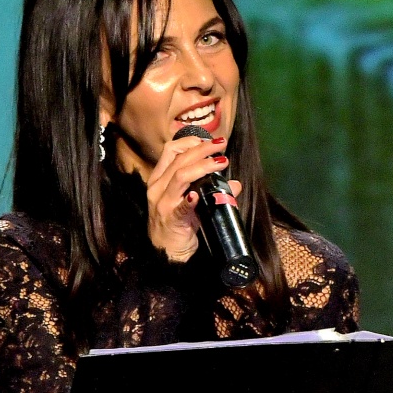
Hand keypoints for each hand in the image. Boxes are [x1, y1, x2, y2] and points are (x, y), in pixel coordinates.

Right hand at [143, 136, 240, 261]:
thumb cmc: (179, 224)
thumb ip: (210, 190)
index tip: (209, 139)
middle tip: (221, 145)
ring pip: (180, 177)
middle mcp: (158, 188)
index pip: (171, 151)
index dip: (190, 141)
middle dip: (202, 149)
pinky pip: (180, 207)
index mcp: (160, 179)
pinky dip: (189, 200)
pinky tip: (197, 195)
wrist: (167, 253)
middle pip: (179, 160)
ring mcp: (163, 203)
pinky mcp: (170, 220)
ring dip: (202, 167)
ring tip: (221, 163)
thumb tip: (235, 184)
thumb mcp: (193, 203)